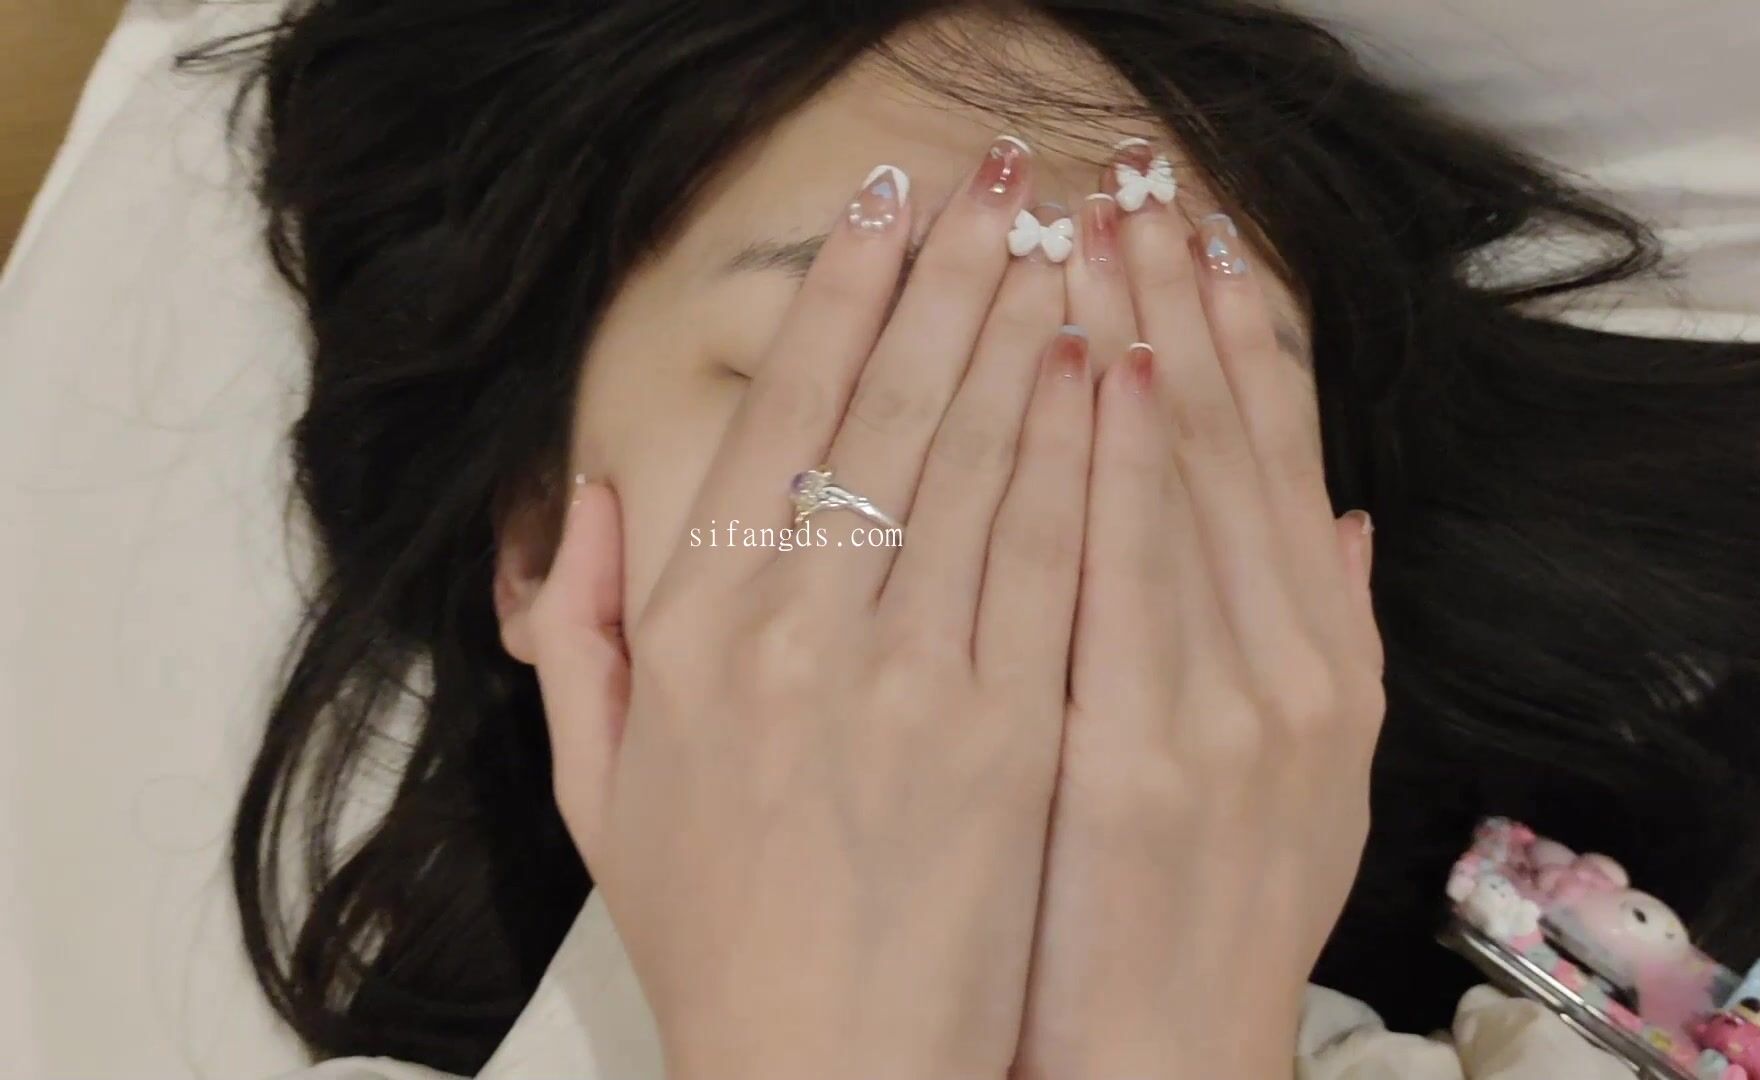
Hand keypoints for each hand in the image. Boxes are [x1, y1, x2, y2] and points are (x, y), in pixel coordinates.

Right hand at [519, 140, 1093, 1078]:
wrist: (827, 1077)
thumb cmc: (722, 940)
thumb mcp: (602, 792)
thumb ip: (586, 636)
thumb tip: (588, 507)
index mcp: (695, 636)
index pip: (776, 421)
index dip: (836, 302)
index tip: (879, 212)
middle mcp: (796, 637)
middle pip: (887, 413)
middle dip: (948, 280)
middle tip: (995, 185)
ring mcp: (909, 681)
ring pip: (977, 465)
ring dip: (1023, 338)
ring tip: (1062, 246)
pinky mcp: (1010, 732)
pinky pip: (1052, 562)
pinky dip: (1081, 459)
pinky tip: (1106, 379)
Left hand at [1014, 140, 1384, 1079]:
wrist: (1163, 1059)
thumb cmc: (1207, 917)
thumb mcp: (1305, 783)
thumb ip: (1325, 641)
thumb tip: (1331, 520)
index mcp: (1326, 668)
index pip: (1285, 466)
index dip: (1249, 344)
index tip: (1207, 244)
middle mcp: (1295, 674)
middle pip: (1238, 455)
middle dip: (1187, 311)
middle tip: (1139, 196)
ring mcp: (1224, 712)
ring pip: (1186, 492)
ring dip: (1144, 348)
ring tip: (1099, 239)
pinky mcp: (1143, 757)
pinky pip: (1122, 582)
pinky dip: (1109, 469)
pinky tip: (1084, 376)